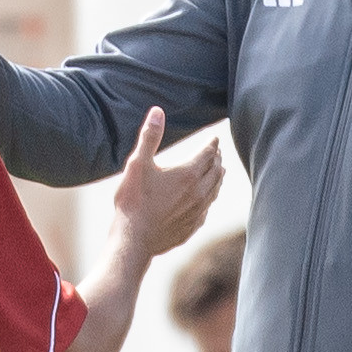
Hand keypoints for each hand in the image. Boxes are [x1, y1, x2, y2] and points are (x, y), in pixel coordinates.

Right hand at [112, 105, 226, 256]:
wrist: (133, 240)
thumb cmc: (133, 201)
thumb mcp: (137, 164)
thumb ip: (149, 137)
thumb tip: (157, 111)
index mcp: (188, 174)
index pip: (208, 153)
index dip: (211, 144)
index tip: (214, 138)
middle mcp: (198, 193)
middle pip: (215, 171)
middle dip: (216, 159)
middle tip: (216, 153)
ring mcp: (197, 212)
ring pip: (214, 191)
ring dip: (217, 178)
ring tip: (218, 172)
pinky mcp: (191, 227)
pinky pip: (206, 210)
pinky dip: (209, 200)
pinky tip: (205, 201)